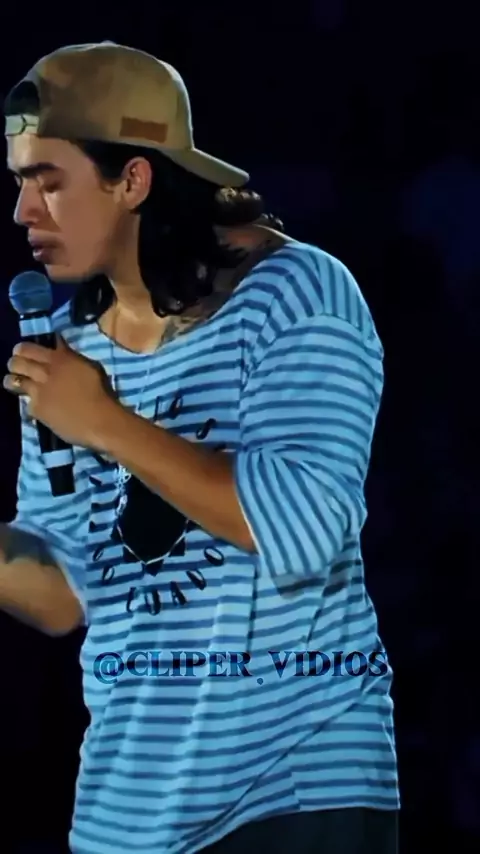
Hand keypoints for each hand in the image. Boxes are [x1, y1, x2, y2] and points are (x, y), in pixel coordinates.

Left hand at [3, 336, 118, 448]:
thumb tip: (60, 348)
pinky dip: (30, 404)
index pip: (29, 347)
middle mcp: (45, 371)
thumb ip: (71, 357)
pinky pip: (26, 403)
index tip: (22, 352)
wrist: (99, 420)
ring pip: (13, 381)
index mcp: (59, 358)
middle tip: (18, 367)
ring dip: (13, 381)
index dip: (22, 349)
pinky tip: (36, 407)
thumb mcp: (89, 367)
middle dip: (15, 363)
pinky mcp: (37, 409)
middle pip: (17, 361)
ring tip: (15, 384)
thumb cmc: (101, 392)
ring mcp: (38, 391)